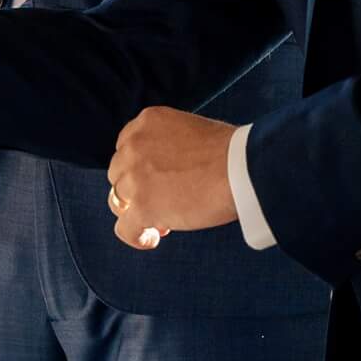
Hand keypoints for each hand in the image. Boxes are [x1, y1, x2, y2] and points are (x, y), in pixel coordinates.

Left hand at [106, 106, 238, 249]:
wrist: (242, 167)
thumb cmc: (230, 151)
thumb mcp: (191, 130)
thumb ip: (169, 145)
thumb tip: (164, 175)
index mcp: (146, 122)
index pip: (126, 148)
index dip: (139, 168)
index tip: (158, 181)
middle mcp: (134, 146)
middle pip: (119, 175)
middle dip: (138, 190)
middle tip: (164, 202)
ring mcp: (134, 177)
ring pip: (117, 201)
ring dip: (137, 212)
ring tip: (163, 223)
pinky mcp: (142, 207)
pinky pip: (125, 228)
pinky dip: (136, 236)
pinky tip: (152, 239)